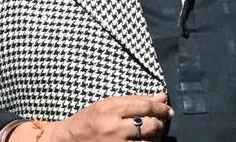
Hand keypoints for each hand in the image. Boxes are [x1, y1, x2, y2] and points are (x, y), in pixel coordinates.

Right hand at [43, 92, 172, 141]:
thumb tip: (162, 97)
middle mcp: (113, 127)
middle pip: (149, 125)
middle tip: (162, 122)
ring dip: (154, 138)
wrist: (68, 140)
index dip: (161, 108)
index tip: (168, 110)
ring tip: (153, 134)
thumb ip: (135, 100)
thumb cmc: (89, 119)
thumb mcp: (108, 104)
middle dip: (160, 124)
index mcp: (110, 108)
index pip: (145, 106)